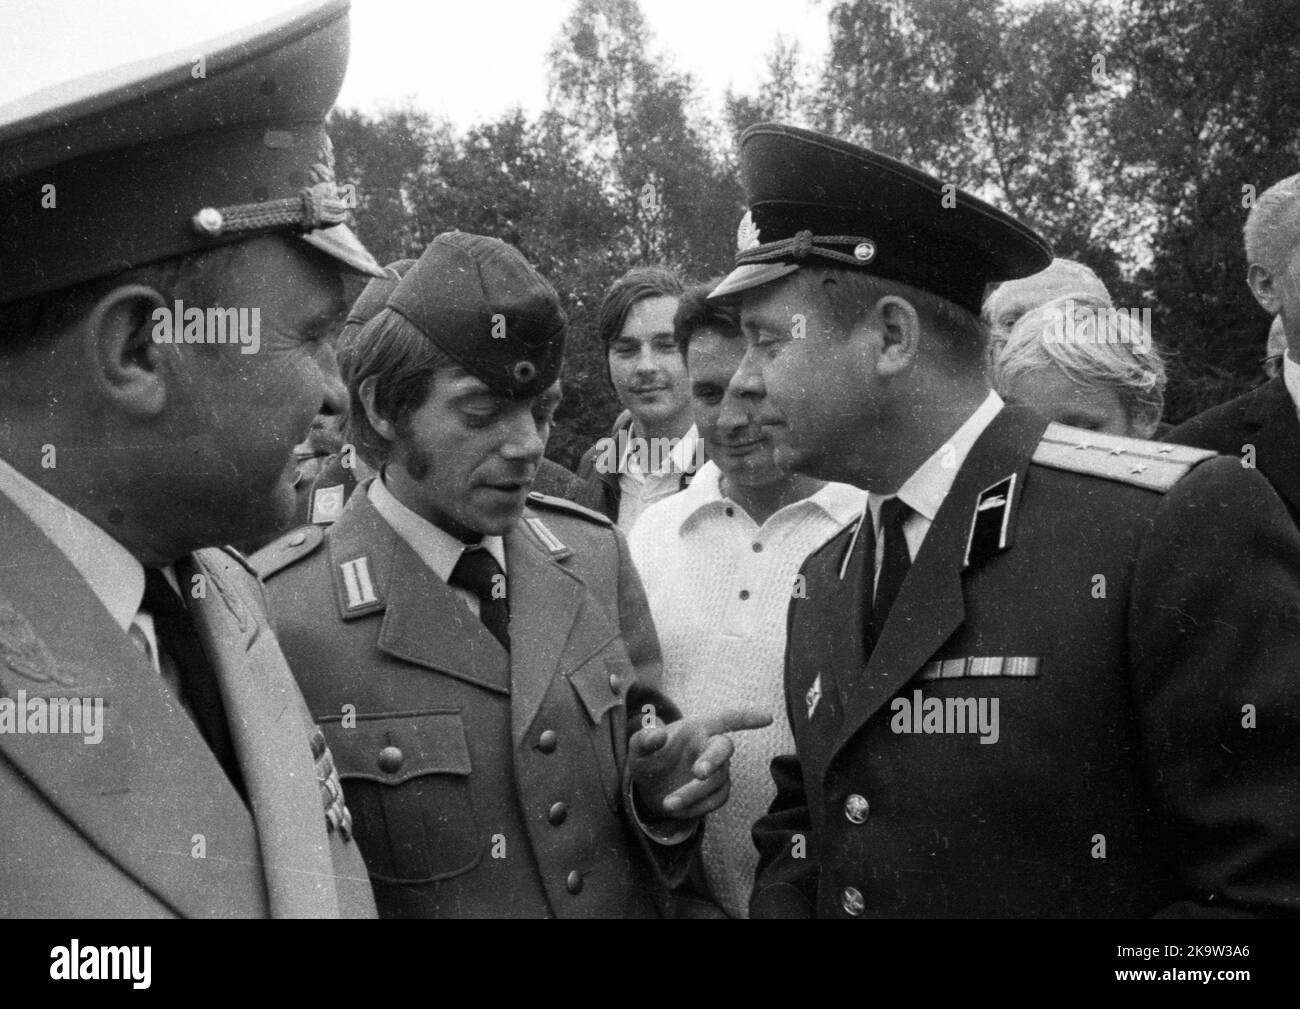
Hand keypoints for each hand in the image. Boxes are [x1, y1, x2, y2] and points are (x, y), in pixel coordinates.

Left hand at [629, 707, 772, 819]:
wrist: (649, 789)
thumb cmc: (648, 759)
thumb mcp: (638, 748)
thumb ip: (644, 738)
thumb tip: (657, 734)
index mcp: (697, 729)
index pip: (726, 719)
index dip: (746, 718)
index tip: (768, 718)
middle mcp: (711, 747)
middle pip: (725, 748)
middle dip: (714, 759)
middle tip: (698, 772)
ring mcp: (718, 770)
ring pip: (716, 780)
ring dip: (693, 793)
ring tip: (667, 804)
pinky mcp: (717, 792)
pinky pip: (716, 799)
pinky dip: (697, 806)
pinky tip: (677, 810)